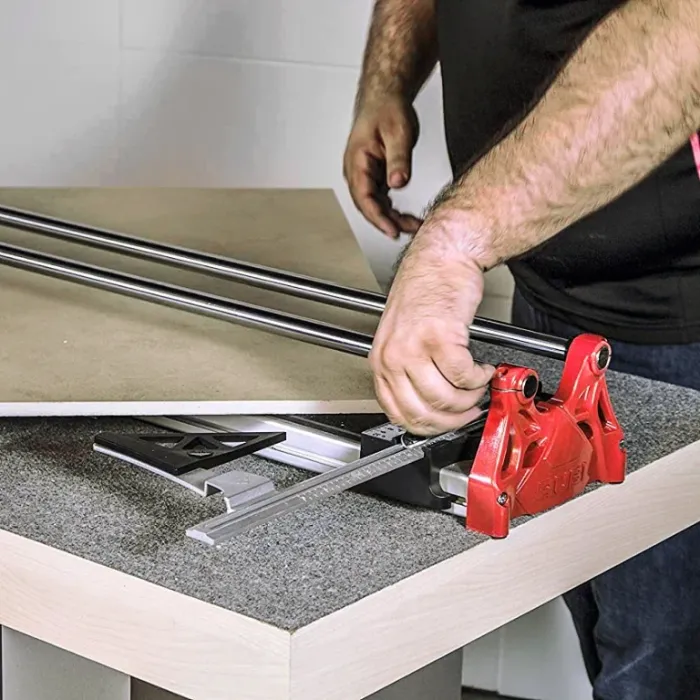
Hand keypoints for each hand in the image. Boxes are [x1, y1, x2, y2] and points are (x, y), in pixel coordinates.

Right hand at [343, 96, 422, 238]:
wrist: (385, 98)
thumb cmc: (387, 110)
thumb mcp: (398, 133)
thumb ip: (399, 159)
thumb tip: (398, 183)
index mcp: (357, 163)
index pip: (364, 198)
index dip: (378, 218)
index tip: (392, 231)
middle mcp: (357, 172)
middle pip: (369, 206)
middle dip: (388, 222)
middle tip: (409, 231)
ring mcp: (365, 176)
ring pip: (375, 205)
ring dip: (392, 218)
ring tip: (412, 225)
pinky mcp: (374, 177)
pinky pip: (381, 199)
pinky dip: (392, 209)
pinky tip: (405, 216)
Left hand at [369, 240, 495, 435]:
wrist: (441, 259)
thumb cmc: (426, 293)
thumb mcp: (403, 338)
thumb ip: (410, 373)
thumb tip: (432, 408)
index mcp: (381, 362)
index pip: (399, 414)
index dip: (429, 426)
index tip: (448, 423)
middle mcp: (392, 357)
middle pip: (422, 412)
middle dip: (453, 419)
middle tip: (470, 409)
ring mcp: (413, 347)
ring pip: (444, 398)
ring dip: (469, 398)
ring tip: (478, 385)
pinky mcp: (439, 336)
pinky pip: (463, 375)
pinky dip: (479, 377)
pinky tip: (483, 368)